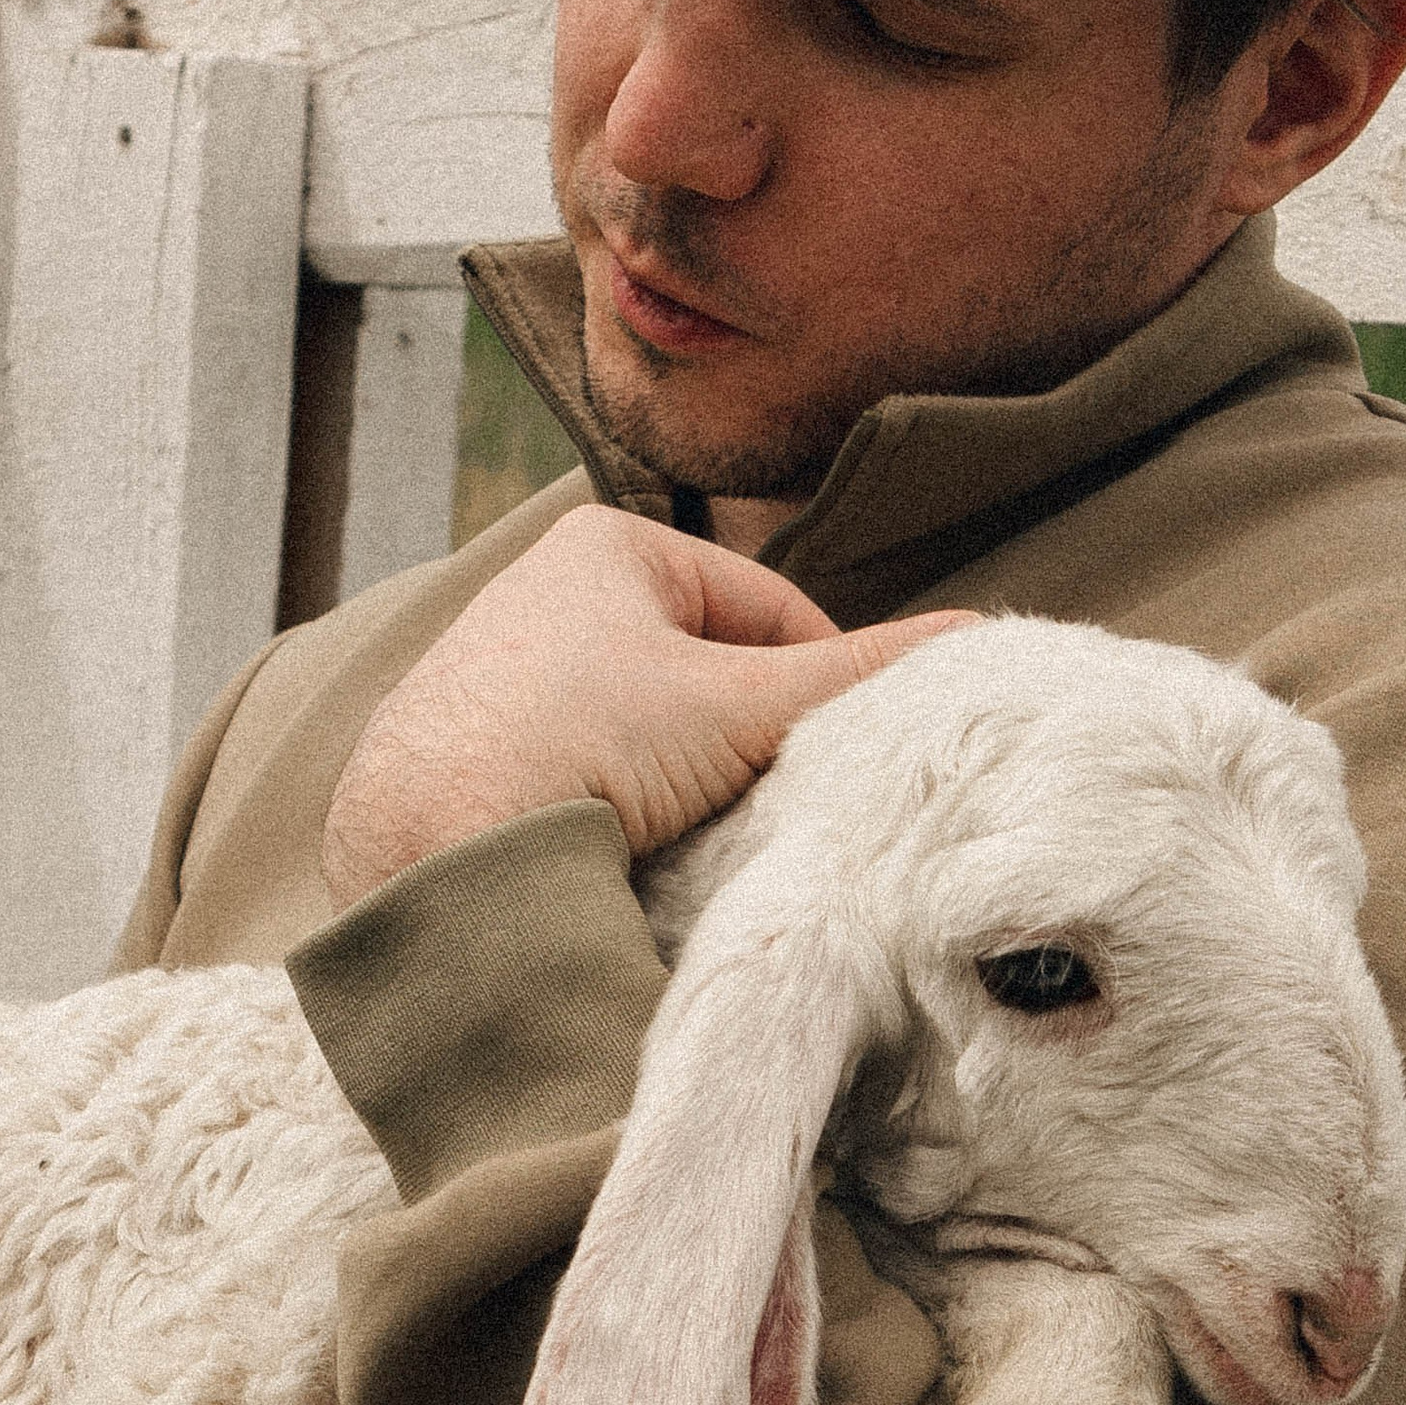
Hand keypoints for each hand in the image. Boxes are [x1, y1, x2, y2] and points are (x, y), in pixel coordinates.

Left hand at [321, 509, 978, 904]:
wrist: (427, 853)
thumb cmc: (570, 746)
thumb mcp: (737, 708)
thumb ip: (858, 679)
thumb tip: (978, 639)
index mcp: (611, 546)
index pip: (770, 612)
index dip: (821, 690)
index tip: (842, 763)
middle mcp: (551, 594)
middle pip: (714, 677)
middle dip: (752, 744)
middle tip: (778, 811)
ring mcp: (512, 678)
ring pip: (658, 735)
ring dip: (695, 788)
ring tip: (705, 841)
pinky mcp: (483, 757)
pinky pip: (596, 778)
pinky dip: (629, 817)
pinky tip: (636, 858)